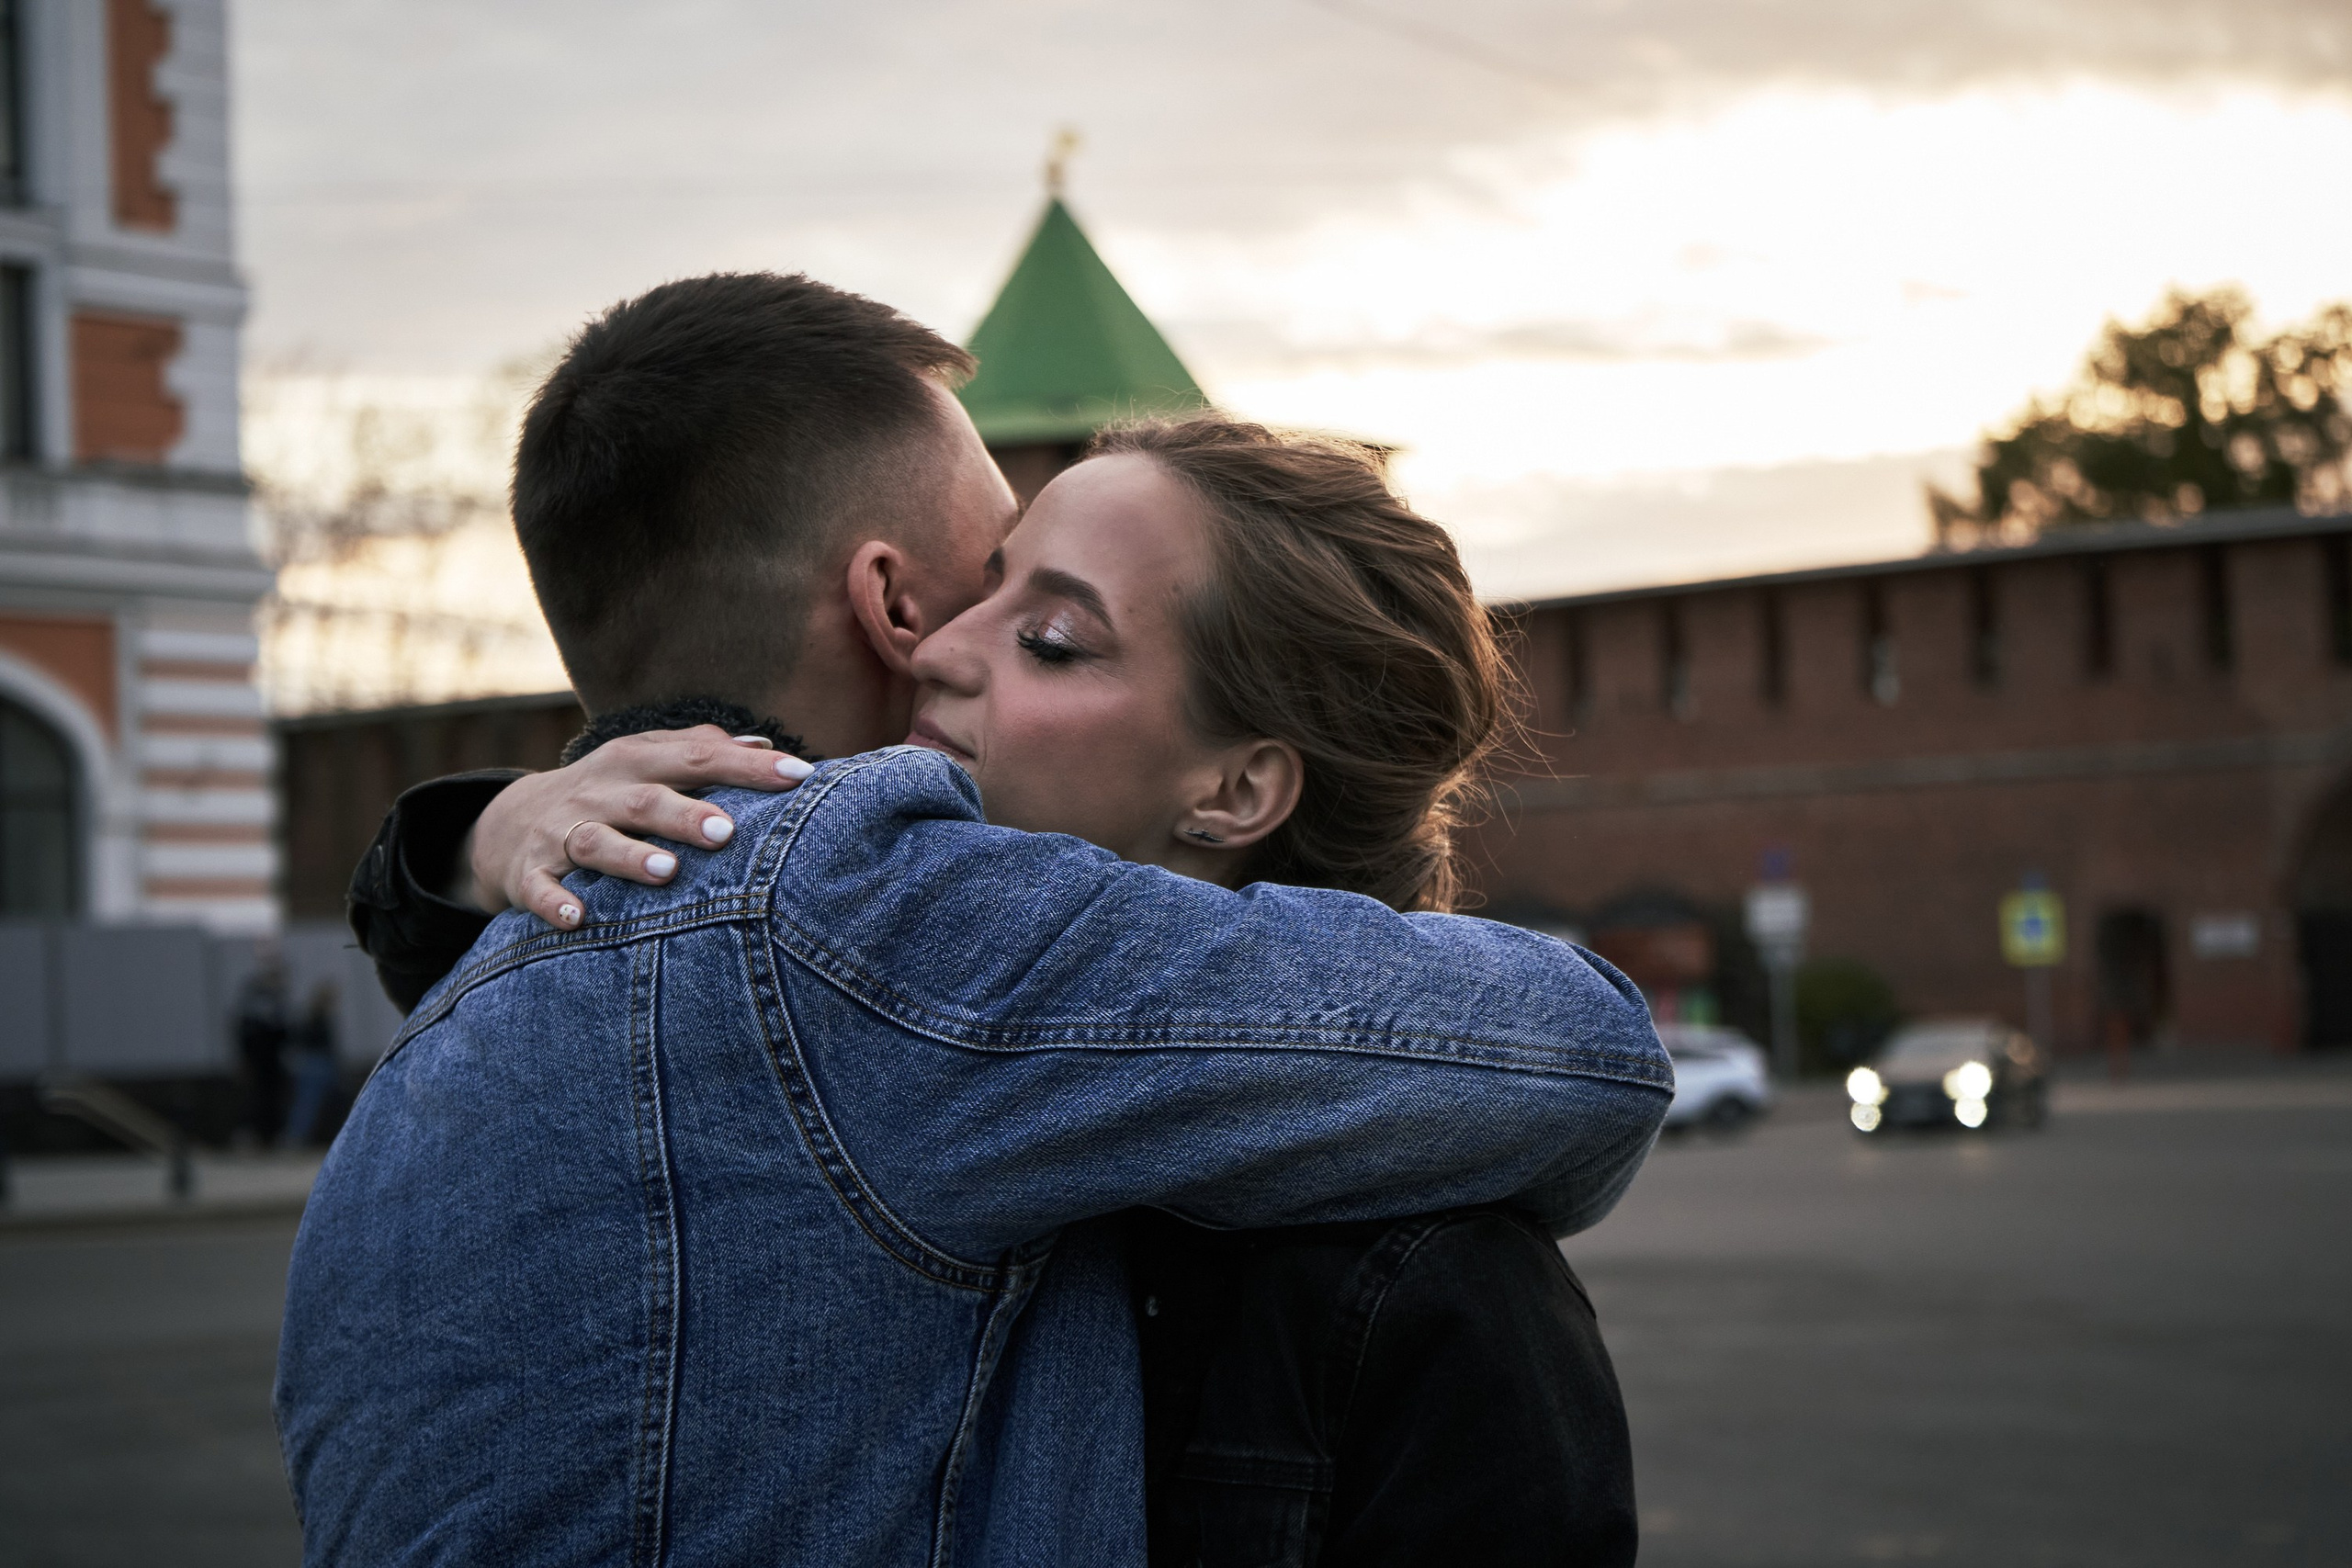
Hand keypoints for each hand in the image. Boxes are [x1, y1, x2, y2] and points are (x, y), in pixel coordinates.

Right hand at [456, 726, 815, 928]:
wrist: (510, 820)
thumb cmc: (608, 790)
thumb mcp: (648, 762)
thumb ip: (703, 751)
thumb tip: (767, 748)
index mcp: (638, 761)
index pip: (699, 757)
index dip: (748, 767)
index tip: (799, 776)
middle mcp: (601, 791)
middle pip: (646, 800)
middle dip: (685, 815)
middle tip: (726, 831)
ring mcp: (562, 832)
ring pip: (595, 841)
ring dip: (630, 857)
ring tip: (667, 871)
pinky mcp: (530, 871)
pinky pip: (539, 888)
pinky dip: (555, 902)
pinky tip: (577, 918)